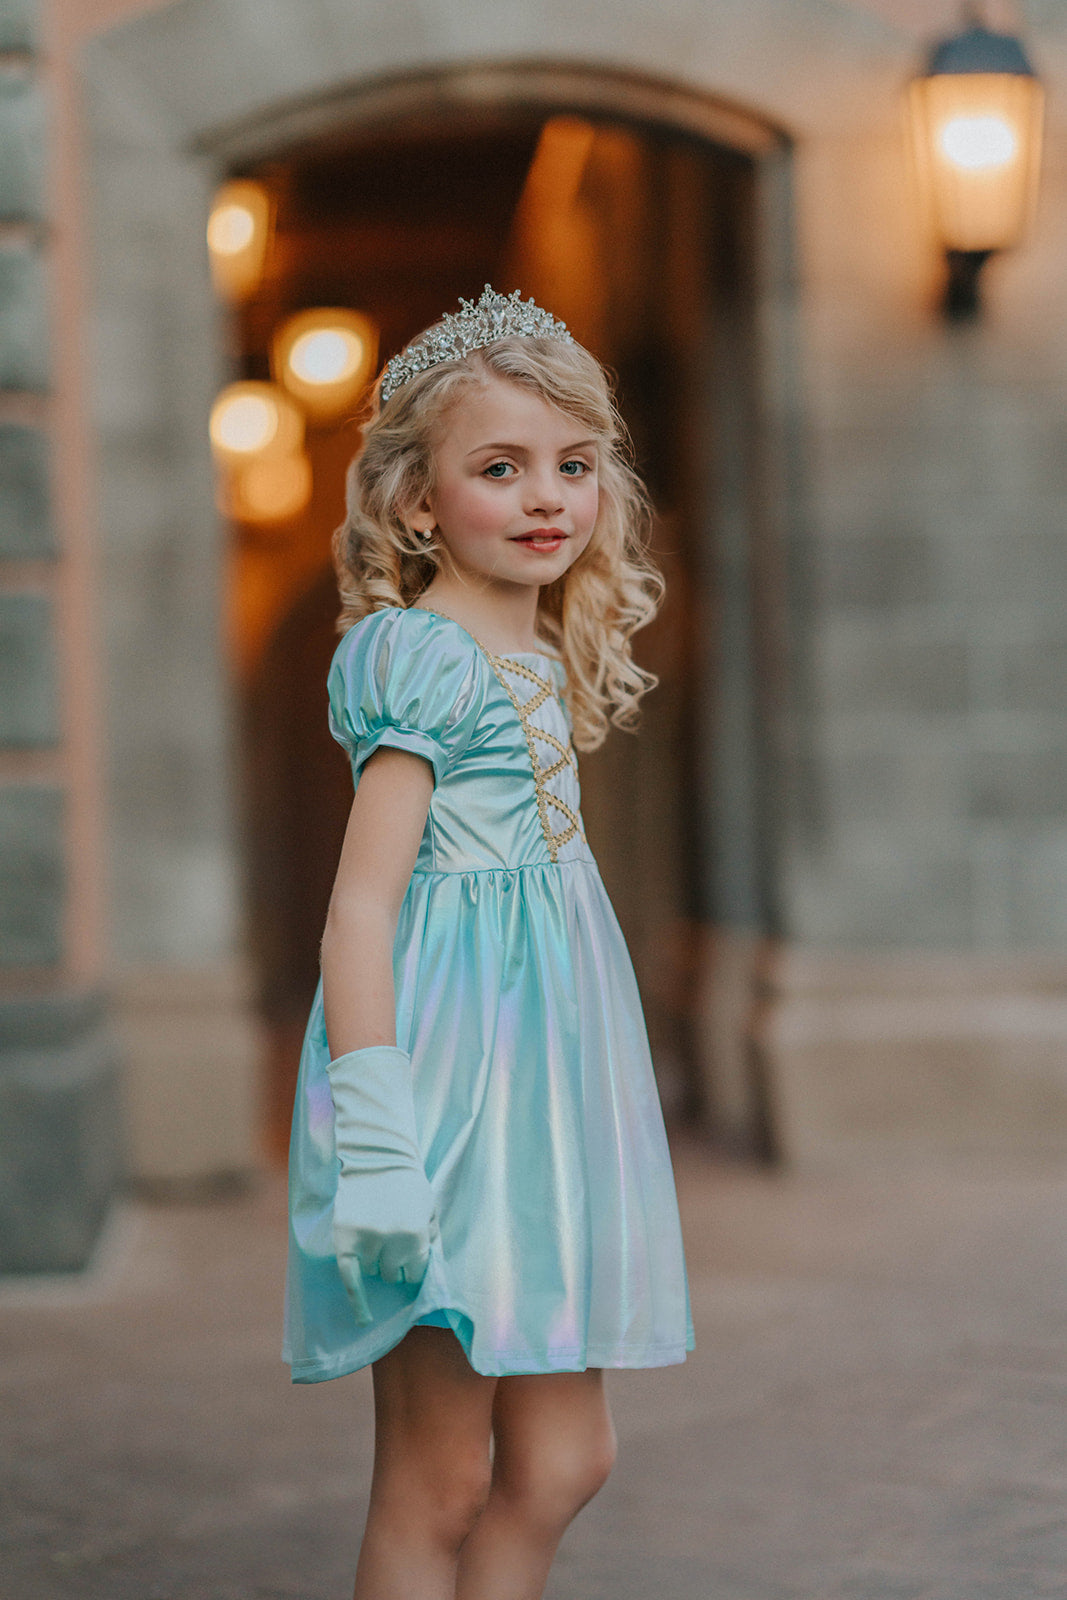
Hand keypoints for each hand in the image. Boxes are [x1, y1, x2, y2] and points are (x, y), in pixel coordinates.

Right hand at [333, 1158, 438, 1324]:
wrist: (376, 1157)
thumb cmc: (407, 1183)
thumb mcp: (429, 1208)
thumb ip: (431, 1238)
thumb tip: (431, 1270)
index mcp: (417, 1237)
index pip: (417, 1274)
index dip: (412, 1268)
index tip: (408, 1264)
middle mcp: (393, 1244)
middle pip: (392, 1275)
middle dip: (392, 1262)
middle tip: (389, 1240)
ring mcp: (367, 1242)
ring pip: (372, 1272)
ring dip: (373, 1260)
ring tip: (374, 1233)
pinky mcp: (345, 1239)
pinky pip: (350, 1278)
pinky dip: (357, 1299)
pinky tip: (363, 1318)